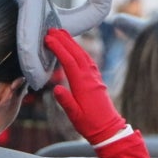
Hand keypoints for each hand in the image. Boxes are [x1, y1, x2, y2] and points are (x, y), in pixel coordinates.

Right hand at [45, 28, 127, 146]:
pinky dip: (80, 51)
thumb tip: (55, 88)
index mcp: (83, 85)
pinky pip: (88, 60)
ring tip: (62, 33)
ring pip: (83, 55)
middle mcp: (90, 78)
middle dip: (65, 40)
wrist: (109, 129)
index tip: (48, 38)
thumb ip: (65, 101)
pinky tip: (75, 48)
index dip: (59, 49)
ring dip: (72, 42)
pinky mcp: (97, 80)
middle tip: (53, 28)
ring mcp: (95, 77)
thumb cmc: (90, 124)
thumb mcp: (74, 116)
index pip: (69, 62)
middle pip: (77, 53)